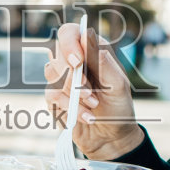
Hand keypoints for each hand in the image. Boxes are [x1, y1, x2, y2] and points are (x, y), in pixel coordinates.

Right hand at [46, 24, 142, 158]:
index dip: (69, 43)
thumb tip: (87, 36)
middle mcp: (74, 61)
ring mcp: (61, 79)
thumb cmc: (119, 107)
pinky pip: (51, 96)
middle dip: (73, 76)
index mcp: (91, 51)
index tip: (77, 62)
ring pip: (51, 75)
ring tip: (93, 105)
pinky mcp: (54, 98)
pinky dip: (70, 108)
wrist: (111, 137)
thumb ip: (103, 61)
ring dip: (73, 94)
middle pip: (56, 53)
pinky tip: (86, 117)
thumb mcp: (118, 85)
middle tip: (90, 93)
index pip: (69, 32)